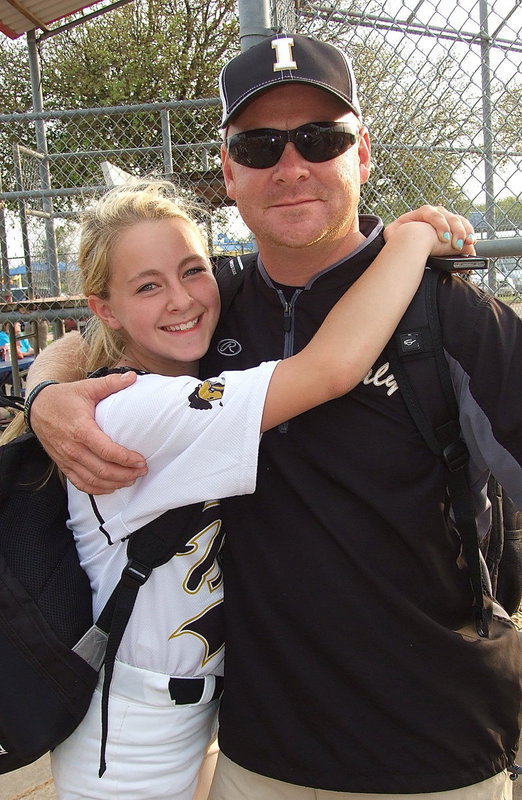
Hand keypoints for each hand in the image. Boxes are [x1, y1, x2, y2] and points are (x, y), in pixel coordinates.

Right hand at [30, 372, 147, 493]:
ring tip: (131, 479)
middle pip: (102, 470)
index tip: (141, 460)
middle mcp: (73, 448)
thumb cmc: (63, 398)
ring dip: (115, 483)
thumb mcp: (86, 387)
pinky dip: (98, 489)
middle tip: (142, 471)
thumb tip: (132, 377)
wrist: (37, 407)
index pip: (107, 451)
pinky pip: (81, 484)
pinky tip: (111, 486)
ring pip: (93, 480)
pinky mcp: (63, 465)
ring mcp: (67, 459)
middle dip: (126, 474)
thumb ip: (110, 383)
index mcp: (81, 429)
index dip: (126, 459)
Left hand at [384, 205, 475, 254]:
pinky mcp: (453, 225)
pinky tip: (472, 243)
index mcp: (422, 212)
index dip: (441, 226)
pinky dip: (469, 234)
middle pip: (450, 217)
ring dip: (466, 232)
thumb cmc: (400, 233)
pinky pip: (464, 226)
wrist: (408, 234)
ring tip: (468, 244)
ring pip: (459, 221)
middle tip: (458, 245)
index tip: (445, 238)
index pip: (433, 215)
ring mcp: (446, 217)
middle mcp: (436, 212)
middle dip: (456, 231)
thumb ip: (393, 233)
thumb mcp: (392, 233)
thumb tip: (395, 236)